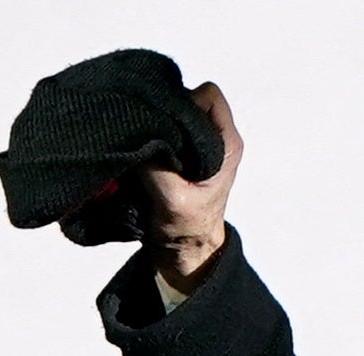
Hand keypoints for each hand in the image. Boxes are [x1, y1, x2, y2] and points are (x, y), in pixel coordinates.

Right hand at [140, 81, 244, 293]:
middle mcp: (214, 137)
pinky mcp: (179, 149)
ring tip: (144, 145)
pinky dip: (149, 132)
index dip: (184, 103)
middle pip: (188, 97)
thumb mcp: (171, 198)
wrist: (183, 251)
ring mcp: (196, 142)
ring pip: (172, 110)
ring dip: (155, 123)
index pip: (208, 95)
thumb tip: (136, 131)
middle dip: (165, 110)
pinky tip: (141, 148)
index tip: (167, 127)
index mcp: (227, 144)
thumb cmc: (186, 229)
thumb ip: (156, 164)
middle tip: (149, 134)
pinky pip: (162, 125)